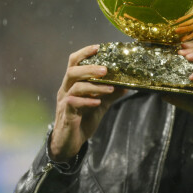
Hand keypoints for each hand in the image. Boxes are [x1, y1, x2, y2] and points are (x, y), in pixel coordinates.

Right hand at [50, 45, 125, 161]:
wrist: (69, 144)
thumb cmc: (82, 121)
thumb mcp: (100, 105)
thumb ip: (111, 94)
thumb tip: (127, 85)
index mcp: (73, 84)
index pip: (74, 62)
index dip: (85, 53)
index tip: (99, 47)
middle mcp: (66, 89)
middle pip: (72, 71)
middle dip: (90, 68)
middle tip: (106, 70)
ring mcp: (64, 101)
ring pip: (75, 86)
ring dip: (93, 85)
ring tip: (110, 88)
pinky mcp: (66, 114)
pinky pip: (73, 103)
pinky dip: (87, 101)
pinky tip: (98, 102)